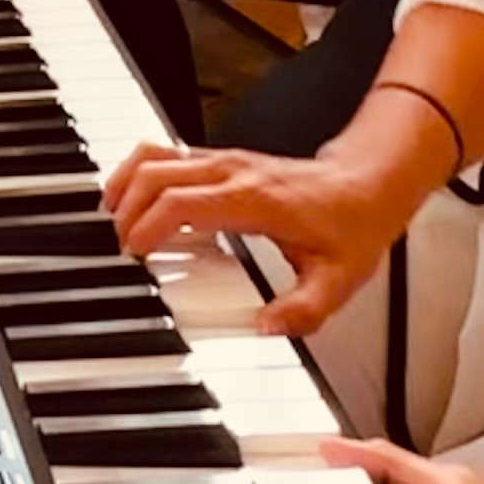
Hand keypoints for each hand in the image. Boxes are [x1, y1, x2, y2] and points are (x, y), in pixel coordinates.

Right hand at [105, 141, 412, 337]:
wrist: (368, 183)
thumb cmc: (351, 227)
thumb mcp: (339, 280)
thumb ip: (304, 310)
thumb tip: (265, 329)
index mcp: (255, 199)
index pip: (181, 203)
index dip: (148, 227)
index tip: (134, 254)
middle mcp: (234, 171)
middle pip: (156, 173)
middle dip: (127, 208)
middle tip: (120, 246)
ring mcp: (226, 160)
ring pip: (155, 155)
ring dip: (126, 183)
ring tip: (115, 219)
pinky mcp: (223, 160)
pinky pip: (166, 154)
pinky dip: (140, 173)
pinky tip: (135, 199)